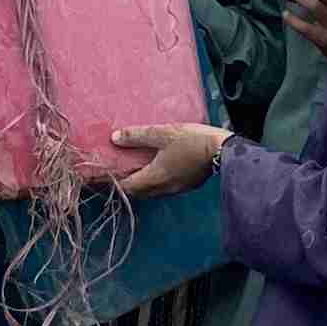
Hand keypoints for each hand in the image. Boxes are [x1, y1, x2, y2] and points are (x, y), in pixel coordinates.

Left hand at [105, 123, 227, 197]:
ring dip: (140, 184)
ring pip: (151, 191)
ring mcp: (177, 188)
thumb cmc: (192, 141)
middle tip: (117, 172)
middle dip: (125, 184)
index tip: (103, 175)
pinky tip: (157, 168)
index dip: (113, 181)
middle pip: (138, 192)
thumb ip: (137, 136)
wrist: (223, 150)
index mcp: (155, 177)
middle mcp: (164, 188)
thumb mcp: (163, 133)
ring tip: (135, 169)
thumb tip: (115, 138)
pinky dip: (154, 181)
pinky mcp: (187, 185)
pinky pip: (164, 187)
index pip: (126, 186)